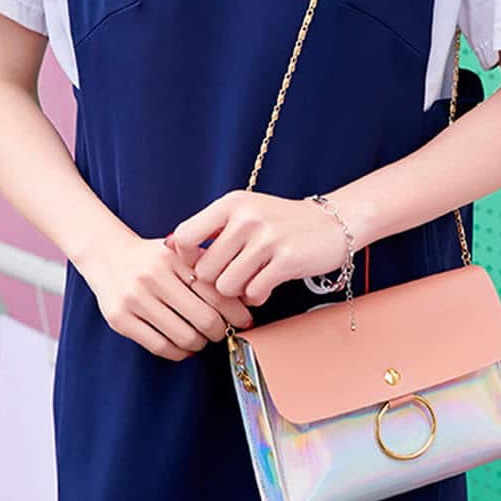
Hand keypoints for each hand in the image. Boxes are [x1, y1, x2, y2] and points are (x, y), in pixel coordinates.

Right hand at [76, 231, 253, 360]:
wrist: (107, 256)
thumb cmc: (153, 258)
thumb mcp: (180, 253)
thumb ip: (208, 268)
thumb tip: (245, 301)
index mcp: (173, 259)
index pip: (216, 292)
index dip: (236, 313)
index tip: (244, 321)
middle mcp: (152, 277)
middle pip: (204, 319)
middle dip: (220, 332)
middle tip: (222, 332)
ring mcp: (134, 299)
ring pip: (184, 337)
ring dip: (200, 343)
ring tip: (201, 338)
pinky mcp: (119, 319)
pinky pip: (160, 347)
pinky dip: (179, 352)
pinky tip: (184, 346)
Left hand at [169, 190, 350, 305]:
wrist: (332, 223)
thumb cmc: (281, 222)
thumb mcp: (244, 212)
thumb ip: (210, 227)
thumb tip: (167, 246)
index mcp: (230, 203)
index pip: (184, 238)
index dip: (186, 260)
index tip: (200, 265)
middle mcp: (246, 218)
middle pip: (204, 270)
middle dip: (215, 282)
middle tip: (233, 277)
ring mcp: (267, 239)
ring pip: (226, 286)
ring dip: (237, 291)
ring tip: (251, 280)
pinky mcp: (286, 260)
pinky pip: (253, 293)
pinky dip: (257, 297)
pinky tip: (266, 285)